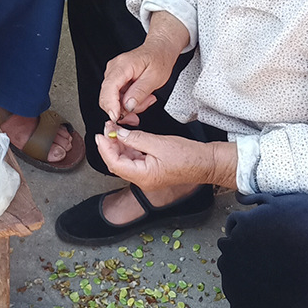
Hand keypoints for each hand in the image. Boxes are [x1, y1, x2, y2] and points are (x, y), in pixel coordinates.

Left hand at [95, 127, 213, 198]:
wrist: (206, 162)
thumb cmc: (188, 156)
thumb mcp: (159, 143)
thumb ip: (136, 138)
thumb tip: (118, 133)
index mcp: (143, 177)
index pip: (115, 163)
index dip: (105, 148)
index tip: (101, 134)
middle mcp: (143, 180)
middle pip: (118, 163)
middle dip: (110, 145)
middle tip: (107, 128)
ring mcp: (147, 176)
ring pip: (125, 161)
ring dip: (119, 145)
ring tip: (116, 129)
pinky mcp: (152, 170)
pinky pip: (135, 160)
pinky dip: (129, 148)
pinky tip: (127, 136)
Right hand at [99, 11, 190, 123]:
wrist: (159, 50)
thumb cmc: (158, 59)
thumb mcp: (155, 78)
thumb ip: (140, 92)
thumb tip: (128, 106)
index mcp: (122, 66)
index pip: (109, 88)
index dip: (111, 105)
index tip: (116, 117)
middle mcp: (113, 69)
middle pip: (107, 97)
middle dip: (123, 109)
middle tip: (140, 111)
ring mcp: (113, 74)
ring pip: (113, 100)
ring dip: (130, 106)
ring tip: (146, 98)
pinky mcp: (116, 80)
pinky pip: (117, 97)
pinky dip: (129, 102)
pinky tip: (141, 97)